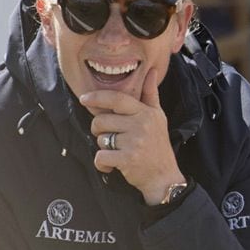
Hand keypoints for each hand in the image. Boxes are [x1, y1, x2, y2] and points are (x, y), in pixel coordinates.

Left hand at [79, 69, 185, 203]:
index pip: (117, 99)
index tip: (84, 98)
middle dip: (99, 130)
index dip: (97, 97)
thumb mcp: (158, 118)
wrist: (164, 177)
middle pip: (102, 120)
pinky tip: (113, 166)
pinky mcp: (128, 159)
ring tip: (118, 152)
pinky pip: (101, 156)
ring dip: (104, 148)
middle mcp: (141, 125)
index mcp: (146, 113)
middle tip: (110, 138)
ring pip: (100, 139)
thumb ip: (150, 95)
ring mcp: (135, 142)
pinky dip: (102, 164)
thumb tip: (150, 71)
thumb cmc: (159, 146)